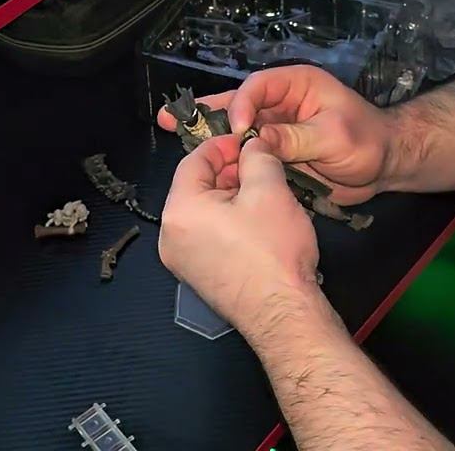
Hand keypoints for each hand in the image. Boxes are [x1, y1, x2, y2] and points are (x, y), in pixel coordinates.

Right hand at [158, 66, 397, 204]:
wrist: (387, 166)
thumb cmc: (369, 142)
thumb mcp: (334, 137)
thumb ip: (294, 137)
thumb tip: (256, 141)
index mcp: (297, 86)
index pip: (258, 87)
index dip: (242, 104)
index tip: (236, 128)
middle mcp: (282, 104)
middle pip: (237, 104)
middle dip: (205, 111)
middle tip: (171, 119)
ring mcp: (277, 129)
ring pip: (236, 130)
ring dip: (210, 136)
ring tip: (176, 139)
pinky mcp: (277, 154)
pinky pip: (248, 155)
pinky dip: (228, 161)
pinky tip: (206, 169)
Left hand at [159, 135, 319, 337]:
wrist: (283, 314)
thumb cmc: (274, 253)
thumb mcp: (270, 190)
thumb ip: (257, 157)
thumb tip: (252, 146)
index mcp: (179, 210)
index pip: (193, 161)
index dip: (221, 145)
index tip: (246, 141)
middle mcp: (170, 236)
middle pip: (195, 187)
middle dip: (228, 172)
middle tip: (259, 165)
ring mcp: (182, 260)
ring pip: (203, 211)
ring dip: (230, 196)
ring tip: (263, 193)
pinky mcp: (198, 275)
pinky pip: (207, 235)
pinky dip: (228, 221)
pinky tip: (257, 221)